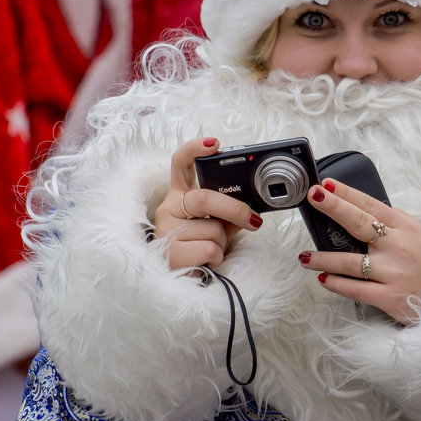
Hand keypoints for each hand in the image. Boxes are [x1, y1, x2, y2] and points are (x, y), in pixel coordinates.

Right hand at [153, 137, 262, 269]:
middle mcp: (168, 207)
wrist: (183, 277)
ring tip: (211, 250)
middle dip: (234, 209)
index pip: (180, 164)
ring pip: (211, 229)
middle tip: (254, 220)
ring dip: (222, 243)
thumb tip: (252, 209)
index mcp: (180, 195)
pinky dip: (216, 257)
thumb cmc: (200, 246)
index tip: (214, 144)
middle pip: (203, 198)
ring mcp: (166, 229)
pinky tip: (206, 260)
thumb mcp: (217, 224)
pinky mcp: (169, 252)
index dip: (195, 149)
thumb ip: (228, 212)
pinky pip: (208, 249)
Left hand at [298, 178, 420, 324]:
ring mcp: (393, 272)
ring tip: (304, 257)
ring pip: (349, 261)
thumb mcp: (420, 235)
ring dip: (322, 258)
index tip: (325, 184)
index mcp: (406, 226)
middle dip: (332, 207)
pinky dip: (336, 283)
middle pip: (358, 222)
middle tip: (313, 196)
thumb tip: (362, 212)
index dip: (346, 193)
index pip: (370, 205)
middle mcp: (398, 246)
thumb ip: (393, 225)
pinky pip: (355, 288)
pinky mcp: (389, 297)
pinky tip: (323, 279)